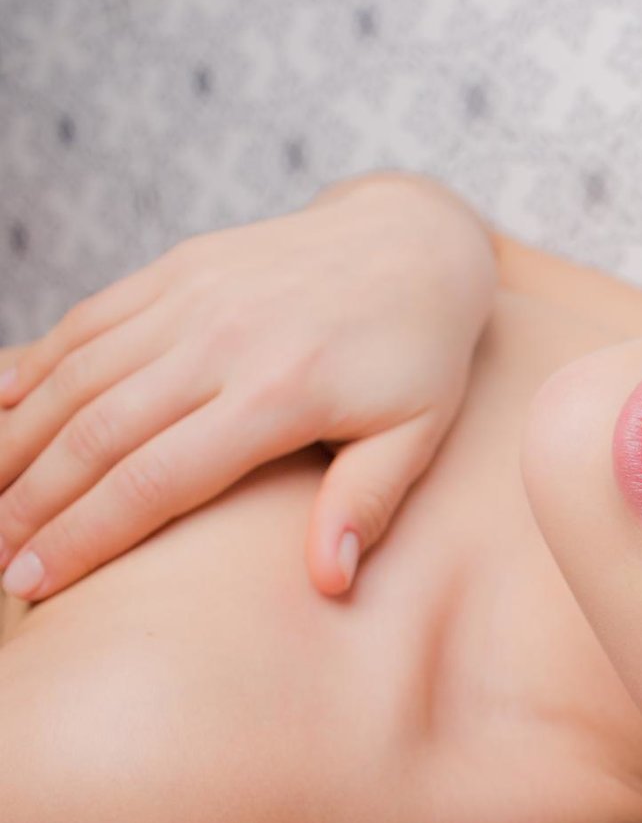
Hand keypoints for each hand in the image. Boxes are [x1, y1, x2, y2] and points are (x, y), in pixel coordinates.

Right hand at [0, 177, 496, 601]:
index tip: (35, 581)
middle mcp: (222, 339)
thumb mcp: (418, 433)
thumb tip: (330, 580)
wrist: (415, 240)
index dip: (86, 536)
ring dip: (19, 441)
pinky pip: (87, 321)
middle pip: (99, 433)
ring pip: (77, 376)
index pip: (158, 480)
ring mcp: (193, 295)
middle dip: (33, 502)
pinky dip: (35, 366)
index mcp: (280, 393)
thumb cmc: (421, 354)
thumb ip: (367, 502)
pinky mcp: (177, 267)